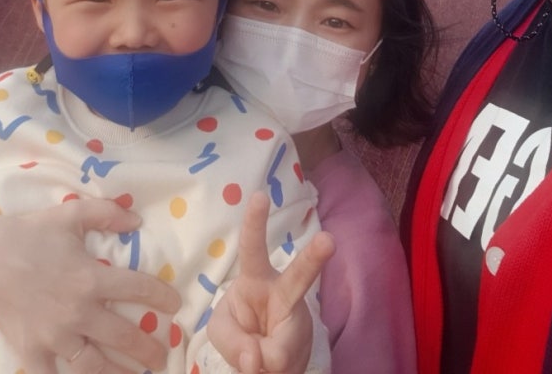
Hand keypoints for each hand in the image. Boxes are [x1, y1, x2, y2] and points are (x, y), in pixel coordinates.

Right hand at [0, 200, 180, 373]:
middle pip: (124, 336)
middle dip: (149, 349)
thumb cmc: (30, 233)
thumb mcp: (72, 213)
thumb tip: (137, 219)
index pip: (138, 289)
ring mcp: (55, 336)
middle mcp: (78, 311)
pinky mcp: (33, 351)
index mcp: (91, 277)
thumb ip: (107, 213)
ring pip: (95, 365)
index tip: (176, 305)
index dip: (161, 297)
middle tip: (163, 355)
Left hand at [207, 192, 334, 373]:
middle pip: (299, 275)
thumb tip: (256, 358)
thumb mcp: (222, 332)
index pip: (252, 247)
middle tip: (329, 240)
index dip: (255, 222)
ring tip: (266, 364)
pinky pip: (282, 363)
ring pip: (292, 337)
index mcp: (254, 280)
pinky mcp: (303, 347)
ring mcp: (297, 323)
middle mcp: (282, 294)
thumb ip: (233, 340)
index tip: (260, 194)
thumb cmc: (241, 334)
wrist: (267, 364)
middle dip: (314, 257)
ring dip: (279, 354)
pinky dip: (268, 370)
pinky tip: (267, 367)